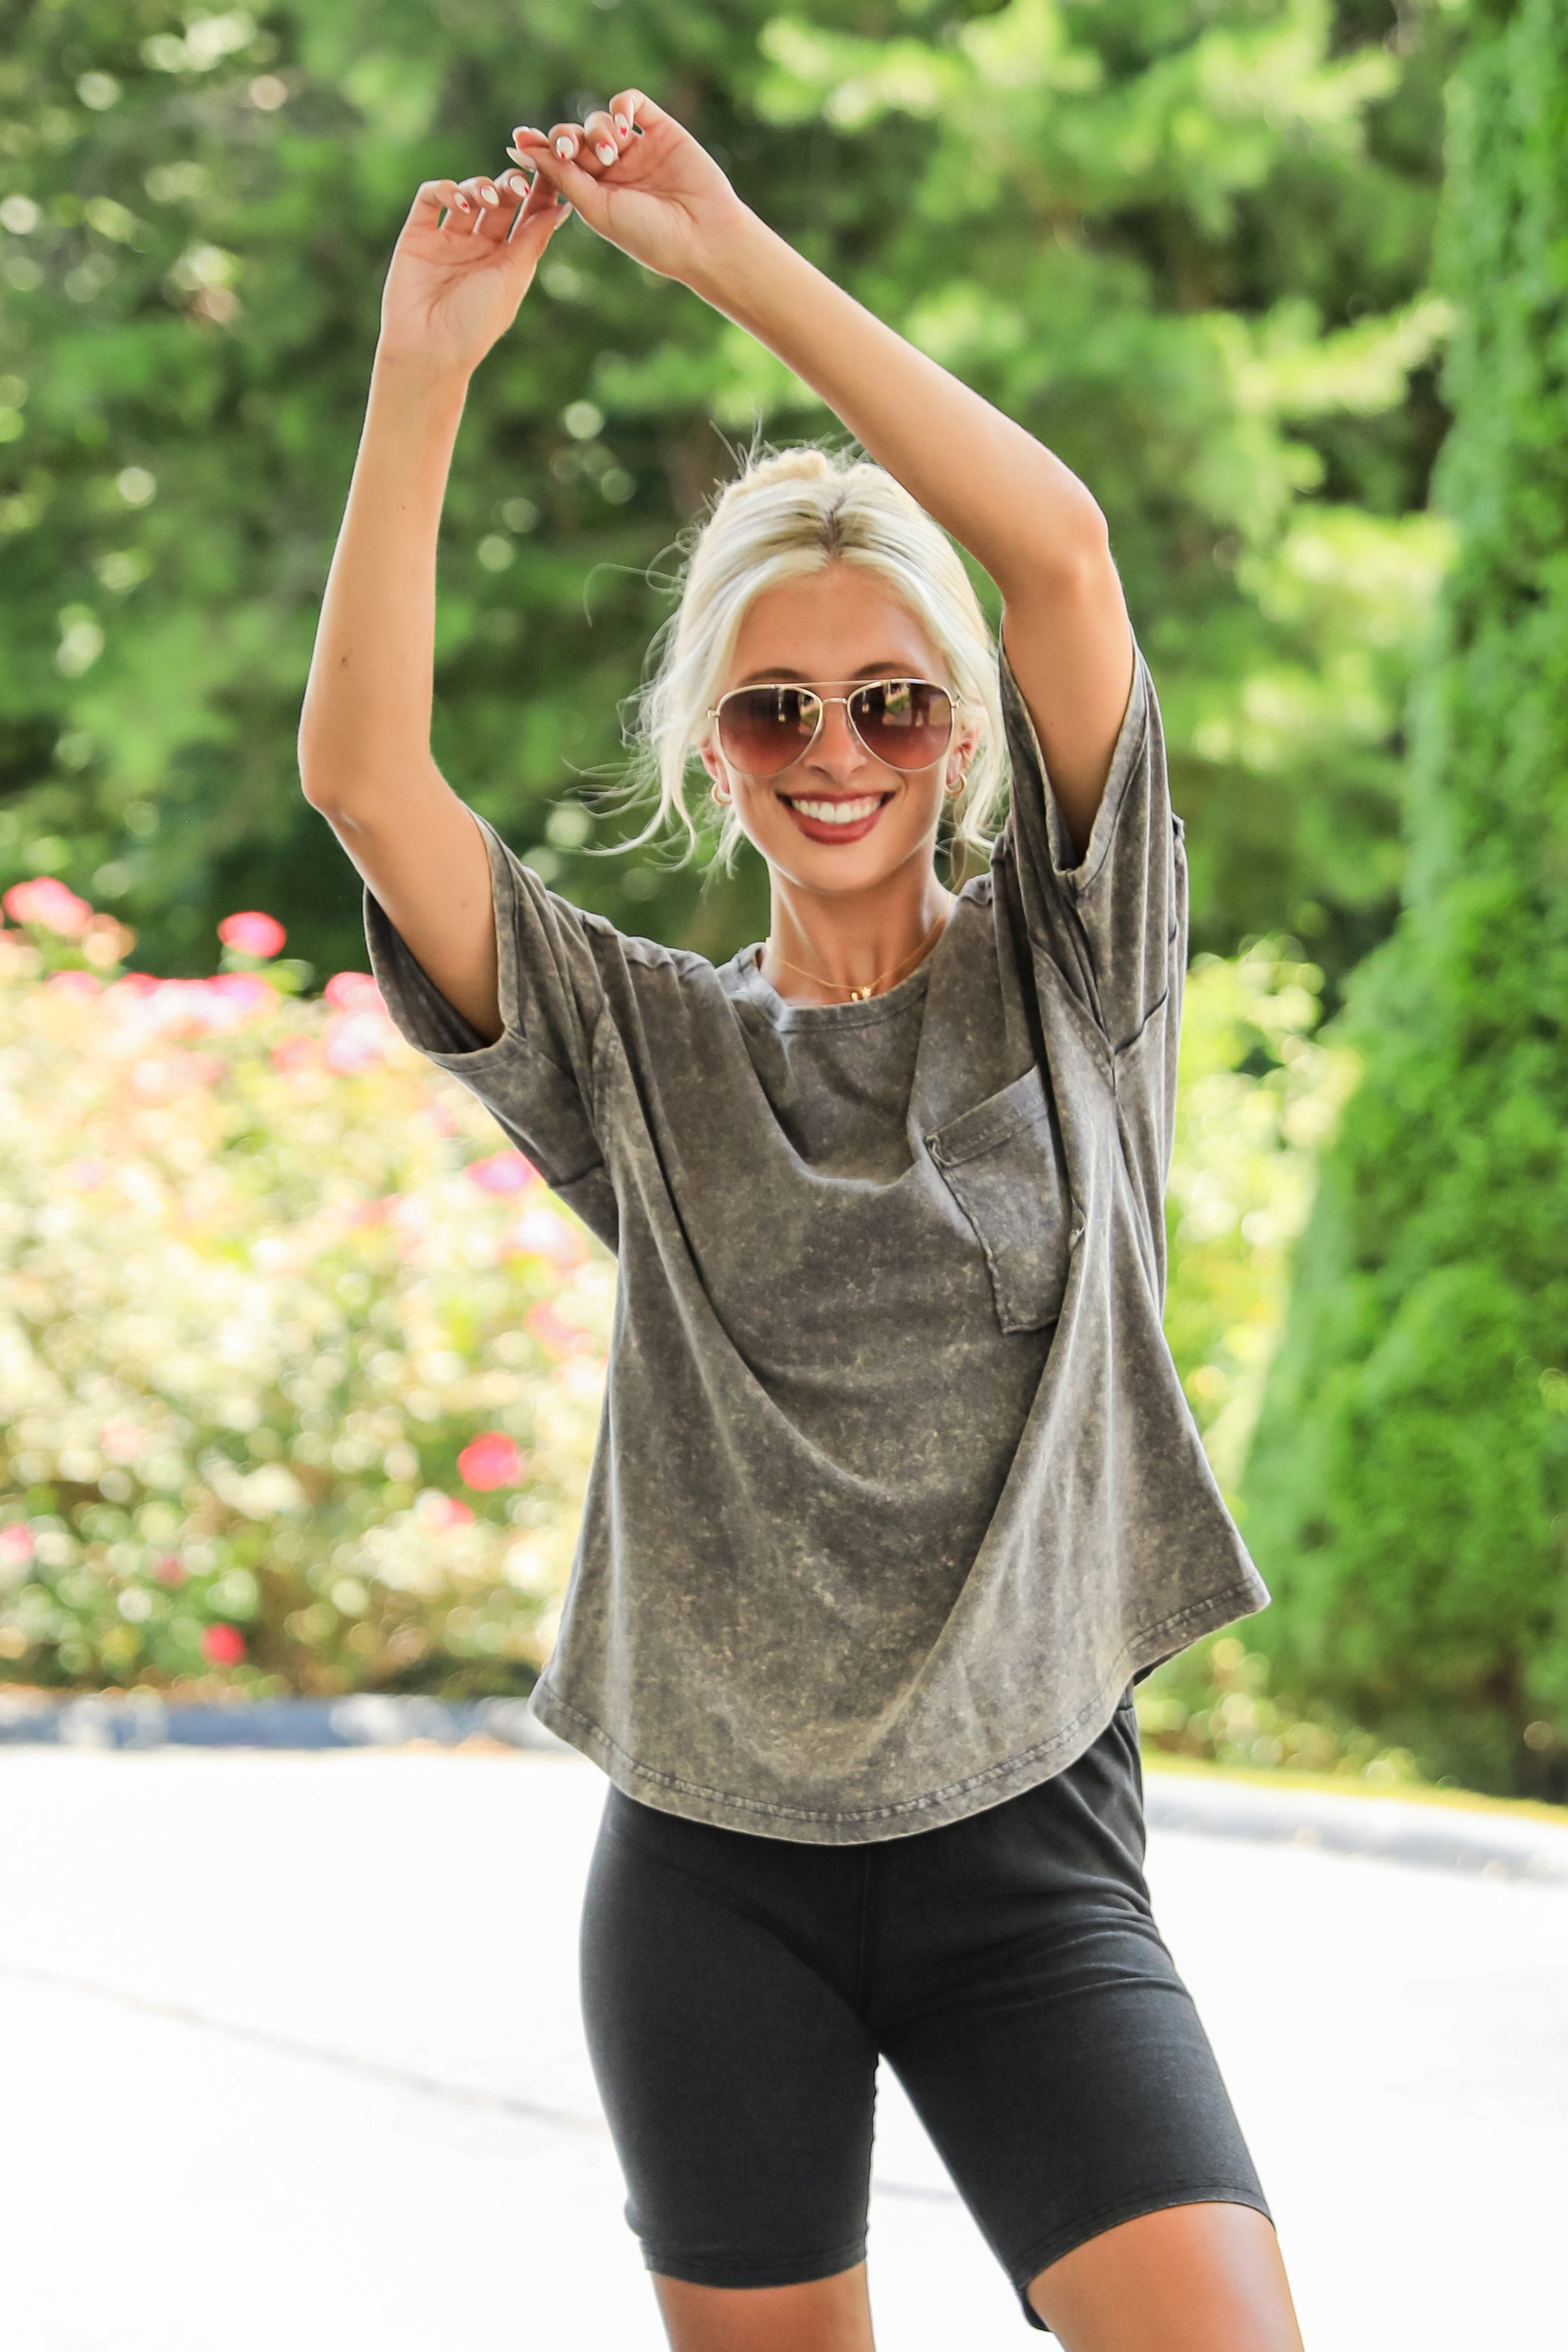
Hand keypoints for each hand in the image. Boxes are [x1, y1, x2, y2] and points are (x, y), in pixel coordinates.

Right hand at [376, 167, 568, 379]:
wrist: (428, 349)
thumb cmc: (475, 323)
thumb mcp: (511, 278)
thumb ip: (533, 239)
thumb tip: (562, 205)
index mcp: (506, 260)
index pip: (524, 215)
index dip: (537, 192)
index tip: (549, 171)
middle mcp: (478, 246)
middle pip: (499, 200)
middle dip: (510, 186)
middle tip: (518, 185)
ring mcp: (447, 239)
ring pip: (468, 193)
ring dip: (480, 187)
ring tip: (488, 198)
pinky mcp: (418, 235)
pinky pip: (431, 198)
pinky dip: (445, 190)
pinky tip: (460, 202)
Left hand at [508, 90, 747, 288]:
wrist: (703, 236)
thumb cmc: (649, 235)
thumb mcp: (596, 208)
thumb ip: (562, 176)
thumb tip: (522, 148)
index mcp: (594, 194)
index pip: (559, 161)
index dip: (539, 148)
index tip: (520, 139)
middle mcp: (613, 170)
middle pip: (576, 137)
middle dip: (567, 138)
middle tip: (570, 150)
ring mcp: (637, 149)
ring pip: (601, 119)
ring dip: (599, 129)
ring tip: (613, 152)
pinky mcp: (662, 130)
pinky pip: (632, 102)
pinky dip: (622, 106)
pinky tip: (625, 125)